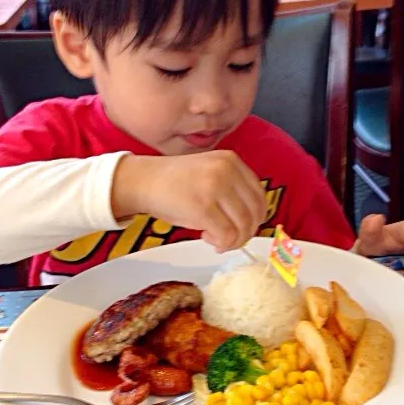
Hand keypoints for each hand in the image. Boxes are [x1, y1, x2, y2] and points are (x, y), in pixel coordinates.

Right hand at [112, 152, 266, 251]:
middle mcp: (227, 171)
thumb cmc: (174, 183)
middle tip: (228, 239)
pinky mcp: (203, 207)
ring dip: (232, 240)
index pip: (260, 196)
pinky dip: (221, 243)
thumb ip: (232, 190)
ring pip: (244, 227)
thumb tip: (250, 222)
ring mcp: (215, 188)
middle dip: (245, 233)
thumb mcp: (209, 174)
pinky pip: (227, 235)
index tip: (239, 227)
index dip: (253, 218)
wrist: (143, 181)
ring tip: (215, 238)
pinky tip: (206, 237)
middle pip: (256, 213)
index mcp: (232, 161)